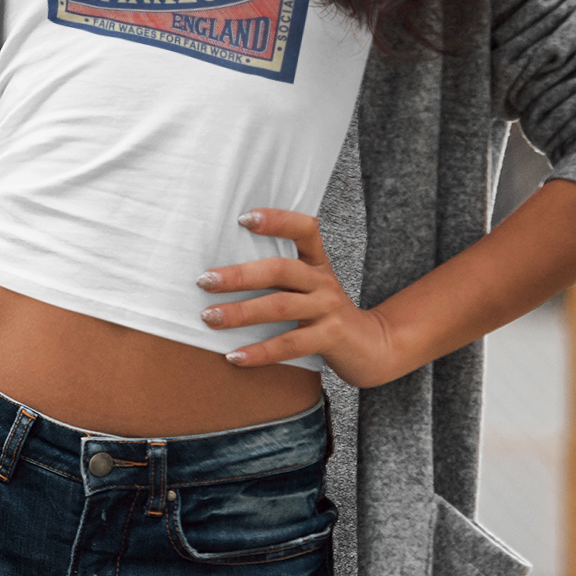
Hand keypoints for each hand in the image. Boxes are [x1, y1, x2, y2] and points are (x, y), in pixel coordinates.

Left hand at [196, 209, 399, 388]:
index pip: (304, 229)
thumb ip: (279, 274)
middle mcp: (323, 280)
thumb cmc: (324, 312)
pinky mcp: (331, 338)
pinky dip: (260, 352)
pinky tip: (234, 356)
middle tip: (204, 280)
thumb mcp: (308, 286)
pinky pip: (290, 345)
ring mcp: (328, 309)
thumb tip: (220, 271)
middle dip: (239, 275)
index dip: (277, 220)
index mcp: (317, 261)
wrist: (371, 347)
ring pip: (280, 307)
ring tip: (209, 317)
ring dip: (240, 313)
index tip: (242, 218)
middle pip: (280, 270)